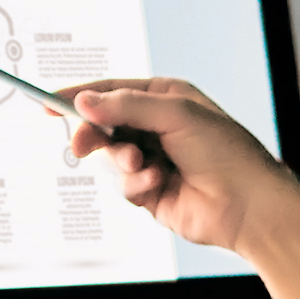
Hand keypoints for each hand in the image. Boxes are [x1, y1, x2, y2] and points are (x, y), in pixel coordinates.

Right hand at [59, 77, 293, 257]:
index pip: (113, 92)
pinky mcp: (152, 192)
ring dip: (123, 163)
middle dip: (93, 135)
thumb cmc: (227, 153)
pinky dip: (136, 185)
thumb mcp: (176, 114)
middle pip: (103, 126)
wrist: (249, 206)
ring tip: (144, 165)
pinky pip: (124, 186)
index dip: (80, 97)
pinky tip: (159, 183)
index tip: (50, 104)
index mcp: (167, 100)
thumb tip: (86, 101)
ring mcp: (154, 160)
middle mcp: (158, 128)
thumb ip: (126, 106)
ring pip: (111, 159)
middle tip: (82, 144)